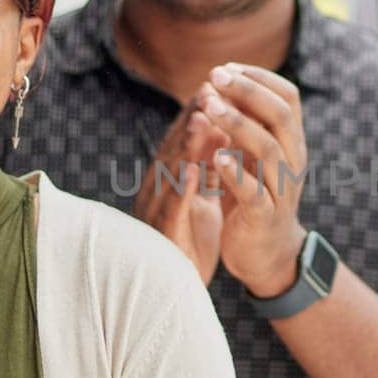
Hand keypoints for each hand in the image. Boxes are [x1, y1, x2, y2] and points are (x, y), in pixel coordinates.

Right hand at [134, 101, 227, 283]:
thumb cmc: (187, 243)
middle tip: (210, 87)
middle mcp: (159, 191)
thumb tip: (219, 131)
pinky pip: (172, 210)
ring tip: (203, 118)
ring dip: (186, 145)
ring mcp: (158, 213)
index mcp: (171, 181)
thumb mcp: (198, 199)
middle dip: (193, 117)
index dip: (200, 110)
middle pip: (175, 147)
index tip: (218, 84)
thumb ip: (205, 168)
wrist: (174, 294)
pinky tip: (193, 171)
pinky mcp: (162, 237)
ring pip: (171, 174)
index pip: (186, 140)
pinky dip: (182, 188)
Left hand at [194, 64, 310, 299]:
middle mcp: (293, 160)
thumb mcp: (255, 156)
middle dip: (247, 91)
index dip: (259, 77)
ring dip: (239, 124)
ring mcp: (282, 189)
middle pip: (280, 115)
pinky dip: (236, 172)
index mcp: (291, 141)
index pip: (287, 96)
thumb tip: (221, 81)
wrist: (267, 254)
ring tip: (210, 106)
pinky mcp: (265, 216)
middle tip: (215, 76)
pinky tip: (217, 156)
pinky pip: (255, 192)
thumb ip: (247, 124)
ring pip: (269, 149)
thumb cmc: (256, 196)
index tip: (226, 67)